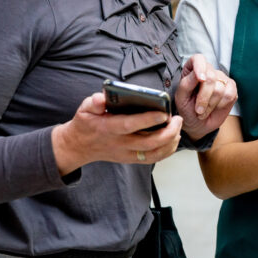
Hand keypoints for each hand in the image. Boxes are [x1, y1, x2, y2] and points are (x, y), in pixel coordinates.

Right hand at [52, 93, 183, 174]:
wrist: (79, 146)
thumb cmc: (86, 123)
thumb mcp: (84, 108)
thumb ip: (94, 102)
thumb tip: (101, 98)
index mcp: (108, 128)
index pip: (129, 125)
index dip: (147, 120)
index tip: (163, 113)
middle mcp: (119, 143)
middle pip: (148, 143)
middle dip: (167, 132)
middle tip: (178, 119)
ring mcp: (126, 154)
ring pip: (153, 154)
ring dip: (170, 142)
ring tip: (178, 127)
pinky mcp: (131, 159)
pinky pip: (153, 159)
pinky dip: (167, 150)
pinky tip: (174, 138)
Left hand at [175, 54, 235, 140]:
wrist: (198, 124)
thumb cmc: (187, 109)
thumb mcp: (181, 98)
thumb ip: (187, 84)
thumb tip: (200, 76)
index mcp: (192, 69)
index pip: (198, 59)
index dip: (200, 67)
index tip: (201, 79)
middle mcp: (208, 71)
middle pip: (211, 76)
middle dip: (204, 97)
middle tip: (198, 110)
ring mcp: (221, 78)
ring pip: (220, 88)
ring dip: (210, 104)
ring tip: (203, 111)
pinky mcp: (231, 88)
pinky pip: (229, 95)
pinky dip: (220, 105)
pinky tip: (214, 109)